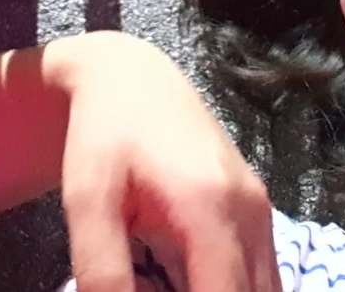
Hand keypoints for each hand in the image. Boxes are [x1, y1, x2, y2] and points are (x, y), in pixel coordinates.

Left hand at [58, 33, 279, 291]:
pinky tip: (169, 261)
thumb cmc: (101, 131)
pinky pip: (253, 272)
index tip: (146, 287)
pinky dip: (216, 282)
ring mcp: (259, 209)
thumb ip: (102, 267)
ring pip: (254, 290)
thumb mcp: (85, 198)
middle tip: (144, 275)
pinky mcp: (256, 208)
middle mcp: (250, 212)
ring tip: (151, 269)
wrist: (127, 73)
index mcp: (209, 207)